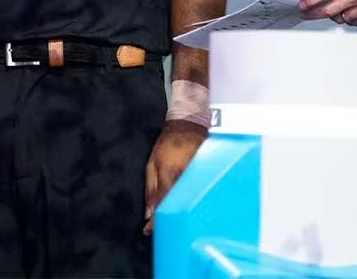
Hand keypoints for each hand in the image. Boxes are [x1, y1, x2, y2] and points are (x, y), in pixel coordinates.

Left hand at [143, 120, 207, 234]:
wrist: (190, 126)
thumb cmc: (168, 143)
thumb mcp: (152, 163)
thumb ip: (151, 188)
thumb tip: (149, 213)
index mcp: (171, 172)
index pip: (163, 202)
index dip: (156, 220)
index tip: (148, 230)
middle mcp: (187, 177)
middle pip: (178, 206)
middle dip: (168, 220)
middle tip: (159, 229)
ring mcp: (200, 178)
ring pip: (189, 203)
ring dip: (181, 213)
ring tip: (173, 222)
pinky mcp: (208, 179)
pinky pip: (198, 195)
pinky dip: (191, 204)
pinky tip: (187, 209)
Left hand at [298, 0, 356, 26]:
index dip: (311, 0)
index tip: (302, 5)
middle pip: (331, 9)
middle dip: (315, 13)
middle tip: (306, 13)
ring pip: (342, 18)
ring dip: (335, 15)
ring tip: (337, 8)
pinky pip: (355, 23)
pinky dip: (350, 18)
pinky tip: (353, 11)